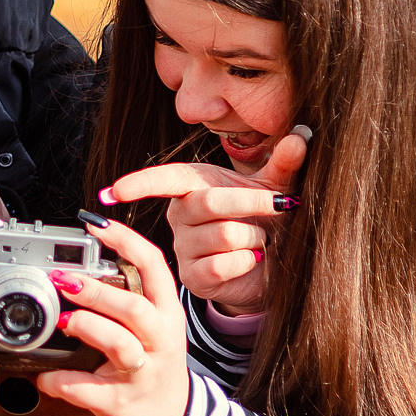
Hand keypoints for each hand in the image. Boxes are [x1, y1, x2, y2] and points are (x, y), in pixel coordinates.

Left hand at [35, 215, 189, 415]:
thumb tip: (79, 266)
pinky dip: (61, 380)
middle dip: (97, 291)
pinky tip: (46, 376)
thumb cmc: (152, 367)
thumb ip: (126, 298)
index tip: (96, 224)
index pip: (153, 266)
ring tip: (62, 321)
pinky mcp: (120, 403)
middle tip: (63, 280)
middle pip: (134, 307)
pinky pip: (88, 389)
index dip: (125, 241)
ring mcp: (142, 373)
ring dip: (86, 327)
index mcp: (166, 313)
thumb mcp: (153, 328)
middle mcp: (159, 341)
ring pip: (119, 345)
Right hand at [101, 128, 307, 314]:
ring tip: (260, 239)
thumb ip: (284, 162)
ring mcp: (183, 247)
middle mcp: (180, 215)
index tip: (115, 191)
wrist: (273, 265)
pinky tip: (252, 259)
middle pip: (208, 203)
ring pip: (222, 234)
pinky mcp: (194, 277)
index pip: (163, 180)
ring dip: (254, 236)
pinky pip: (221, 264)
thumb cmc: (266, 218)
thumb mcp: (276, 187)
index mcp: (192, 186)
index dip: (139, 184)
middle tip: (280, 206)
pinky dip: (247, 260)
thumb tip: (300, 138)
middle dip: (251, 202)